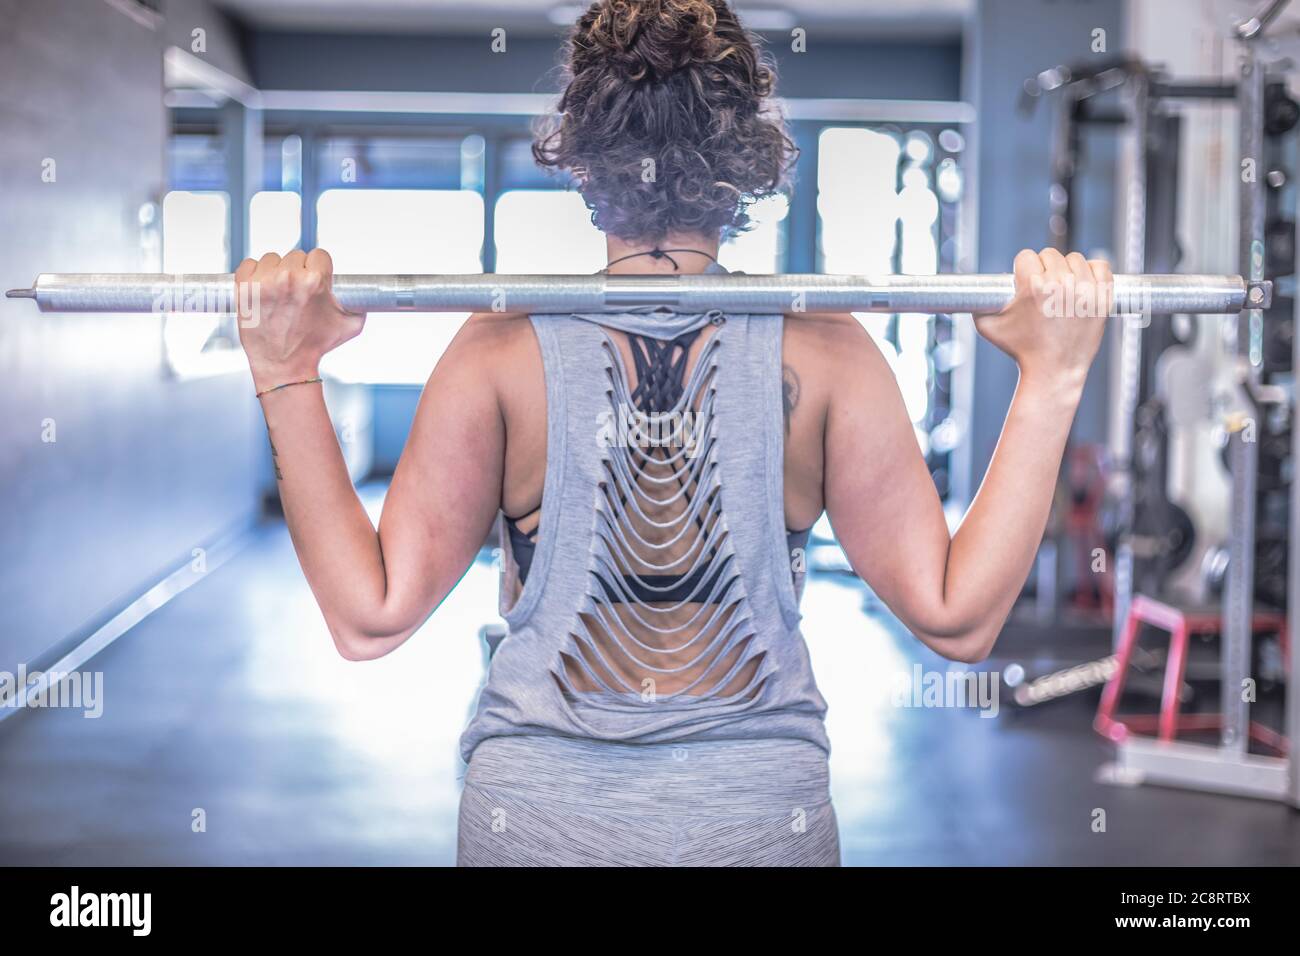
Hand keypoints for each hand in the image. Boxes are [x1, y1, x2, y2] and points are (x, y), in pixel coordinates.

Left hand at [233, 249, 363, 392]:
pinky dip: (254, 274)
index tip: (314, 280)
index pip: (319, 255)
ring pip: (272, 259)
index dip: (318, 268)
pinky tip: (261, 289)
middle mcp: (288, 278)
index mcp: (315, 281)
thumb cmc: (314, 346)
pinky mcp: (244, 288)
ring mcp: (264, 282)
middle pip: (295, 255)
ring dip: (275, 272)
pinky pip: (249, 264)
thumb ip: (360, 303)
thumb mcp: (350, 326)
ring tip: (279, 294)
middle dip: (298, 271)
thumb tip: (363, 293)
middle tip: (297, 292)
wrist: (284, 365)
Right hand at [975, 248, 1112, 390]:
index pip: (1027, 256)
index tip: (1024, 281)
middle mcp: (1061, 285)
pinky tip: (1082, 283)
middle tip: (1042, 288)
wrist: (1054, 371)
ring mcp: (1085, 291)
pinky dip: (1092, 270)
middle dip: (1043, 268)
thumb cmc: (1021, 350)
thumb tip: (973, 290)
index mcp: (1034, 287)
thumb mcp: (989, 327)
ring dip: (1067, 269)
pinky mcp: (1103, 298)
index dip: (1022, 269)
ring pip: (1075, 258)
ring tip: (1061, 289)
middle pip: (1050, 254)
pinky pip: (1101, 266)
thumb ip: (978, 303)